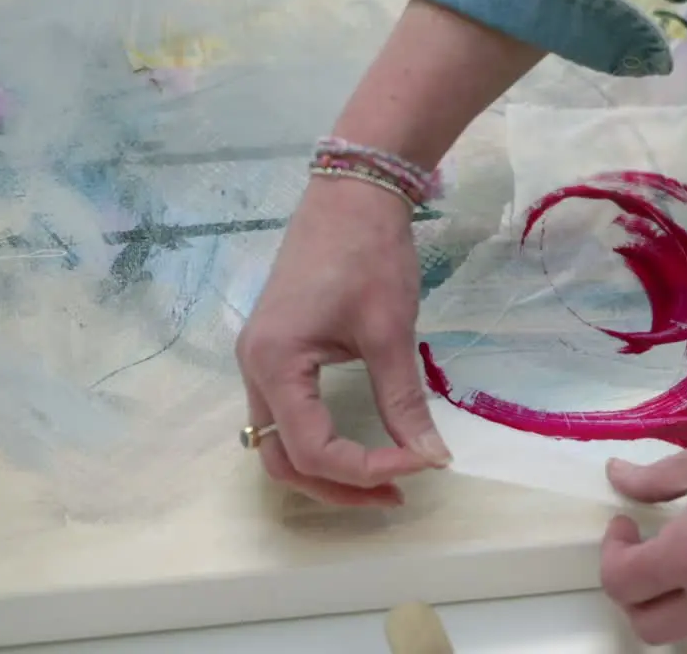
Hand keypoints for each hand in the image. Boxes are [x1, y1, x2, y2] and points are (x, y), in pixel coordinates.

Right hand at [235, 176, 449, 506]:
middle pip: (284, 458)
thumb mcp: (391, 332)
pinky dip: (320, 442)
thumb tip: (433, 457)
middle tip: (399, 492)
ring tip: (385, 477)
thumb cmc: (369, 255)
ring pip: (280, 443)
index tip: (421, 462)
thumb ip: (404, 401)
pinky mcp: (276, 353)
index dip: (368, 468)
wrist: (351, 194)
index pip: (312, 449)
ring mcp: (260, 362)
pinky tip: (361, 444)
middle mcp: (254, 370)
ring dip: (329, 469)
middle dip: (340, 485)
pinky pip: (288, 416)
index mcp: (274, 364)